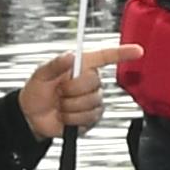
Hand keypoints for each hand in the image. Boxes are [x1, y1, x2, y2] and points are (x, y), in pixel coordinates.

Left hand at [21, 44, 139, 139]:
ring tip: (60, 105)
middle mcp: (90, 82)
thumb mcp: (40, 74)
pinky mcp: (91, 117)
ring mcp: (92, 100)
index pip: (106, 57)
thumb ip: (55, 64)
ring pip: (91, 102)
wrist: (32, 116)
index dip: (122, 53)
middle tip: (59, 91)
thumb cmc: (36, 92)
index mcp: (81, 66)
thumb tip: (70, 56)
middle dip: (72, 89)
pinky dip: (71, 118)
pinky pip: (88, 117)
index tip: (137, 51)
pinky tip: (65, 116)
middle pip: (95, 82)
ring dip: (70, 106)